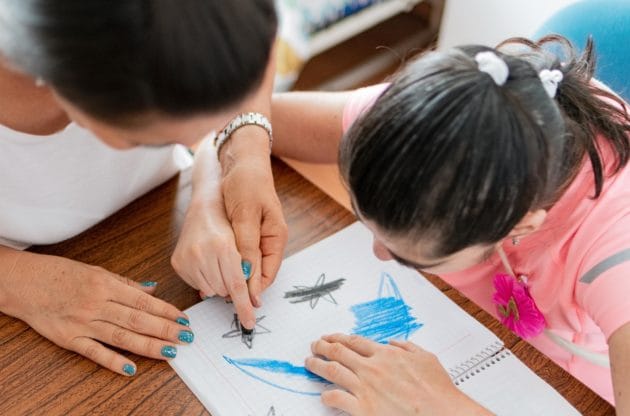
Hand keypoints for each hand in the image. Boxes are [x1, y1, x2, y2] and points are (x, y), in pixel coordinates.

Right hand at [0, 251, 192, 375]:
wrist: (24, 282)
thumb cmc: (61, 274)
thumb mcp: (97, 271)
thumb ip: (126, 283)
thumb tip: (152, 289)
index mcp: (106, 285)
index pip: (143, 301)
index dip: (166, 311)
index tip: (184, 319)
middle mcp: (97, 304)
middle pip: (137, 320)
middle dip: (165, 329)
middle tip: (187, 337)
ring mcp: (83, 323)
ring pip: (122, 337)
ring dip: (149, 346)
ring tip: (171, 351)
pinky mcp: (69, 339)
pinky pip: (94, 352)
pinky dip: (113, 361)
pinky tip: (131, 369)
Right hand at [172, 184, 257, 327]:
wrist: (205, 205)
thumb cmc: (229, 222)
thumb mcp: (244, 242)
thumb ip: (249, 268)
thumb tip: (252, 299)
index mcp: (223, 246)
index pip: (237, 286)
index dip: (244, 306)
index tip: (249, 324)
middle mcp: (202, 253)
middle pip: (224, 291)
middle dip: (232, 285)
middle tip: (232, 267)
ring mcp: (187, 258)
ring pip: (211, 290)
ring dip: (219, 282)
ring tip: (219, 261)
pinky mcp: (177, 262)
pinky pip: (197, 285)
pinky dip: (206, 279)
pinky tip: (207, 262)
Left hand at [219, 126, 287, 305]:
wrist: (240, 159)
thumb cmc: (247, 183)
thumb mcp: (246, 215)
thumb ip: (246, 246)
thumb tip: (245, 275)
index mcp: (275, 237)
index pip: (267, 273)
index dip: (253, 290)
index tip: (239, 304)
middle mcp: (267, 241)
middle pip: (256, 273)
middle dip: (240, 286)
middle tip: (220, 298)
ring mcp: (255, 237)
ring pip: (244, 266)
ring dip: (231, 277)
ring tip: (213, 288)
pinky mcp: (242, 233)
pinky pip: (236, 255)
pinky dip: (225, 264)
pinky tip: (212, 270)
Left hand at [305, 334, 491, 415]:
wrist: (441, 413)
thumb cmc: (437, 390)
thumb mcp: (425, 358)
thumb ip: (407, 347)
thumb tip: (394, 343)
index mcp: (386, 354)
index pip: (355, 341)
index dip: (339, 338)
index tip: (331, 337)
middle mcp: (372, 368)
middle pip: (339, 351)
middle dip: (323, 346)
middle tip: (314, 345)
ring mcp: (365, 388)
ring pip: (332, 371)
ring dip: (317, 365)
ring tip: (310, 362)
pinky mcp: (363, 409)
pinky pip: (336, 398)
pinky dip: (326, 395)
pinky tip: (323, 395)